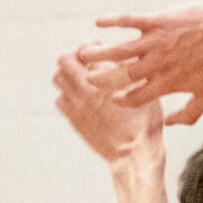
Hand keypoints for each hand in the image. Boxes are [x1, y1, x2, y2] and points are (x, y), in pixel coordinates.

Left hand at [54, 50, 164, 168]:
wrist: (133, 157)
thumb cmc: (144, 125)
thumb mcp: (144, 93)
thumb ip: (130, 72)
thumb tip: (124, 57)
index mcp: (102, 83)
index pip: (83, 51)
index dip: (89, 45)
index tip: (96, 47)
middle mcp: (84, 93)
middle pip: (63, 62)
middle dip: (73, 56)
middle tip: (85, 59)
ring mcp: (76, 108)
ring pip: (58, 80)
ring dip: (68, 74)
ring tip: (82, 78)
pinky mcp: (75, 122)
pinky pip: (60, 101)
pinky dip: (67, 94)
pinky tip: (81, 97)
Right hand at [81, 5, 202, 126]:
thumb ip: (188, 114)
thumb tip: (169, 123)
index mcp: (166, 84)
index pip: (136, 98)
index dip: (122, 101)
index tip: (113, 99)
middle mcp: (156, 65)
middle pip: (120, 77)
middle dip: (102, 80)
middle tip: (89, 79)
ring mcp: (155, 42)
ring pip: (118, 50)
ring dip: (99, 53)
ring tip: (84, 54)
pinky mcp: (156, 21)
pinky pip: (128, 21)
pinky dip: (111, 21)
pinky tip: (98, 22)